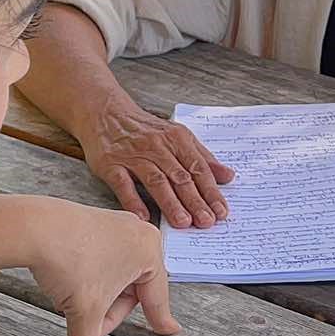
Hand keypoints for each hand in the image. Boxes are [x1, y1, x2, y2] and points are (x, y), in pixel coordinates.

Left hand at [25, 199, 180, 335]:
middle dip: (109, 310)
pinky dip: (87, 277)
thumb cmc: (68, 259)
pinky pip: (99, 258)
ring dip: (96, 295)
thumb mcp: (83, 313)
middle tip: (89, 323)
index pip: (156, 299)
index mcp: (149, 252)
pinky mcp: (93, 220)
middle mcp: (137, 233)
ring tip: (72, 298)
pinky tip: (68, 281)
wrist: (32, 227)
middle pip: (132, 289)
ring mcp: (115, 224)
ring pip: (114, 275)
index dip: (159, 320)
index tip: (169, 330)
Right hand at [88, 96, 233, 228]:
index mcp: (177, 139)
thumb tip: (228, 176)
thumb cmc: (145, 129)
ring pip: (156, 181)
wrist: (106, 113)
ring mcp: (133, 156)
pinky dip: (133, 201)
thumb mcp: (178, 136)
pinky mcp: (111, 164)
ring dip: (171, 203)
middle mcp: (157, 147)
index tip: (221, 211)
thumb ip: (202, 158)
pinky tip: (143, 217)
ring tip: (183, 222)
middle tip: (207, 222)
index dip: (211, 191)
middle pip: (180, 177)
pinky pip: (123, 184)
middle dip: (195, 201)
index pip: (198, 168)